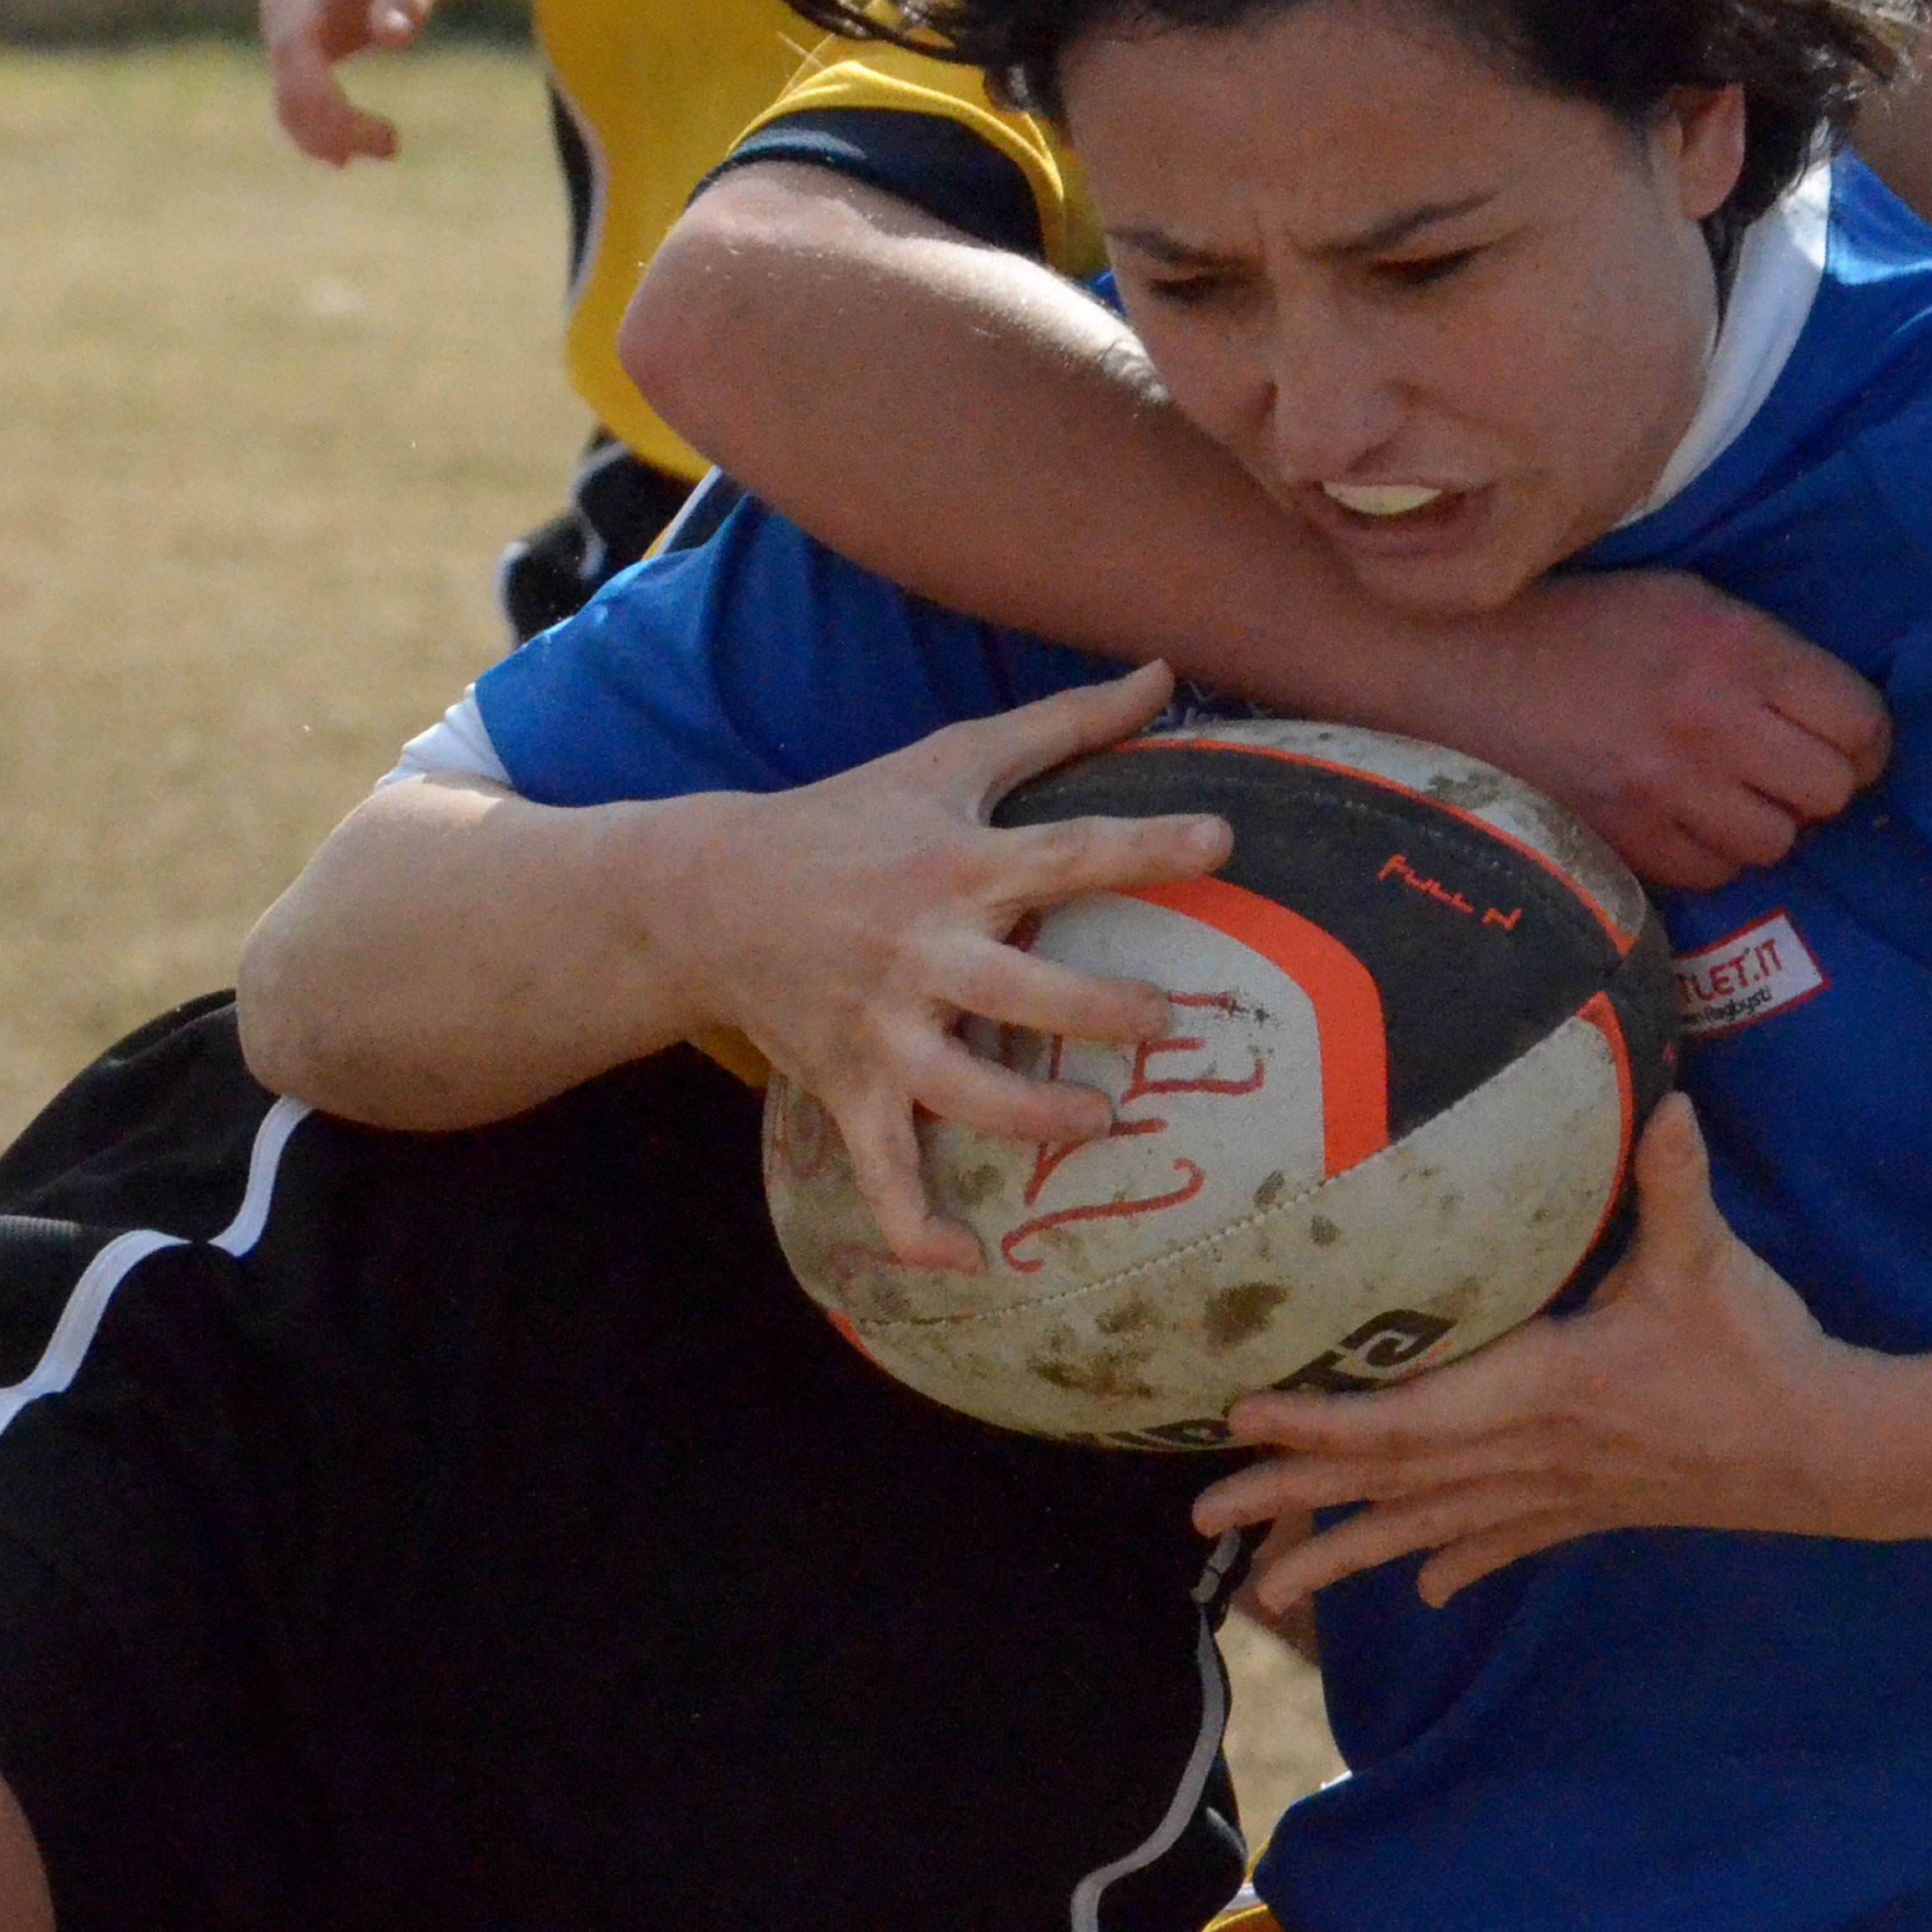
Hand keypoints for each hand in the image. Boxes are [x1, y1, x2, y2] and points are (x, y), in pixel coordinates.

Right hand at [257, 0, 470, 165]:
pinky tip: (360, 148)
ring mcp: (290, 38)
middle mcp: (283, 20)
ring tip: (390, 148)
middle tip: (393, 147)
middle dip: (333, 130)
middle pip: (287, 95)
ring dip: (329, 137)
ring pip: (290, 107)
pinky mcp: (307, 53)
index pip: (295, 62)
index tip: (382, 134)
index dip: (327, 106)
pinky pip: (304, 102)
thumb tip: (393, 37)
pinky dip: (327, 130)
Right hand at [680, 664, 1234, 1270]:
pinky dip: (915, 1223)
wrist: (708, 894)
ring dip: (1035, 1114)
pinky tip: (966, 1259)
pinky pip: (882, 1170)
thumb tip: (1165, 672)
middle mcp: (921, 952)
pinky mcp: (848, 1085)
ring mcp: (882, 1029)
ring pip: (963, 1090)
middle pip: (1022, 991)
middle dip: (1101, 1011)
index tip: (1222, 838)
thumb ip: (1061, 725)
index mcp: (953, 868)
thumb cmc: (849, 819)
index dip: (1145, 846)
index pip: (1064, 854)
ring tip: (1097, 1118)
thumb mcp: (946, 759)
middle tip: (1170, 1022)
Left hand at [1194, 1099, 1879, 1611]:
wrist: (1830, 1454)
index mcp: (1544, 1388)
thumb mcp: (1712, 1259)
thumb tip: (1669, 1103)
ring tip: (1267, 1593)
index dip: (1323, 1420)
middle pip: (1392, 1481)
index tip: (1242, 1418)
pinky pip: (1501, 1542)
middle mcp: (1532, 1452)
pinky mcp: (1587, 1510)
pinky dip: (1452, 1563)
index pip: (1411, 1412)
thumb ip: (1675, 1184)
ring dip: (1344, 1555)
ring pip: (1429, 1528)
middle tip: (1199, 1515)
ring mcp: (1556, 1492)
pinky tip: (1417, 1592)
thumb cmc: (1761, 1350)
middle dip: (1294, 1498)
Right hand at [1413, 572, 1887, 888]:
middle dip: (1817, 784)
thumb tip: (1832, 719)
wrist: (1454, 665)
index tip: (1845, 743)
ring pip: (1774, 842)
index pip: (1858, 721)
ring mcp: (1664, 788)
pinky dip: (1706, 853)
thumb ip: (1760, 653)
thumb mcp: (1680, 601)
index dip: (1865, 741)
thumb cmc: (1575, 625)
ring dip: (1760, 823)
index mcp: (1732, 647)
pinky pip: (1710, 873)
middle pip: (1829, 790)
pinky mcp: (1623, 838)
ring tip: (1723, 794)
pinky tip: (1675, 817)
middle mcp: (1709, 721)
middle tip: (1783, 770)